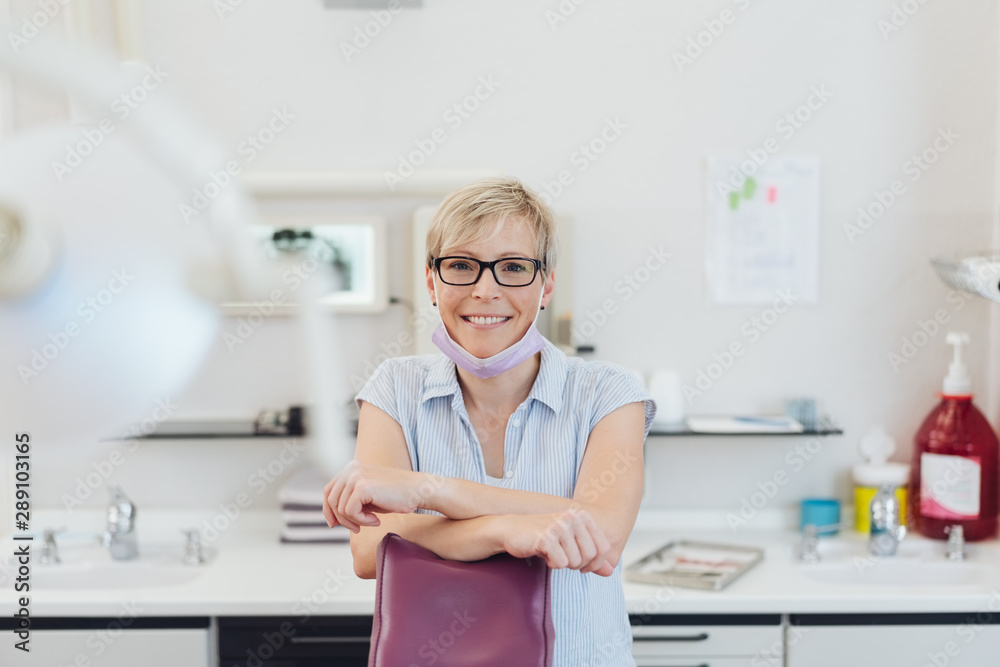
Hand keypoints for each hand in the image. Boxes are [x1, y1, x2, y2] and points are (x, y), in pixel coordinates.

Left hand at [322, 461, 436, 532]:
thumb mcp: (367, 496)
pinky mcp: (362, 487)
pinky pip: (350, 512)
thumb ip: (350, 499)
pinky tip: (376, 520)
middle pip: (331, 501)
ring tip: (372, 521)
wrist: (418, 491)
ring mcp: (355, 476)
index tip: (334, 525)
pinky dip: (362, 521)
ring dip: (355, 521)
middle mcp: (350, 469)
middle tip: (358, 528)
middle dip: (342, 519)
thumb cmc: (395, 496)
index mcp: (351, 468)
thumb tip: (332, 518)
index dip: (328, 510)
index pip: (329, 491)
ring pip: (340, 509)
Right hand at [498, 509, 615, 576]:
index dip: (596, 563)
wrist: (511, 530)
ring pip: (575, 561)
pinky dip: (551, 564)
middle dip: (578, 564)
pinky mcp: (546, 537)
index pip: (604, 547)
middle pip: (590, 556)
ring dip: (562, 564)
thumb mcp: (570, 544)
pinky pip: (560, 563)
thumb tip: (610, 572)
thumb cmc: (542, 537)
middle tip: (562, 559)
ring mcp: (559, 526)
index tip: (583, 566)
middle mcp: (573, 517)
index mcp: (582, 516)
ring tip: (551, 553)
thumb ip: (591, 557)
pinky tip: (543, 554)